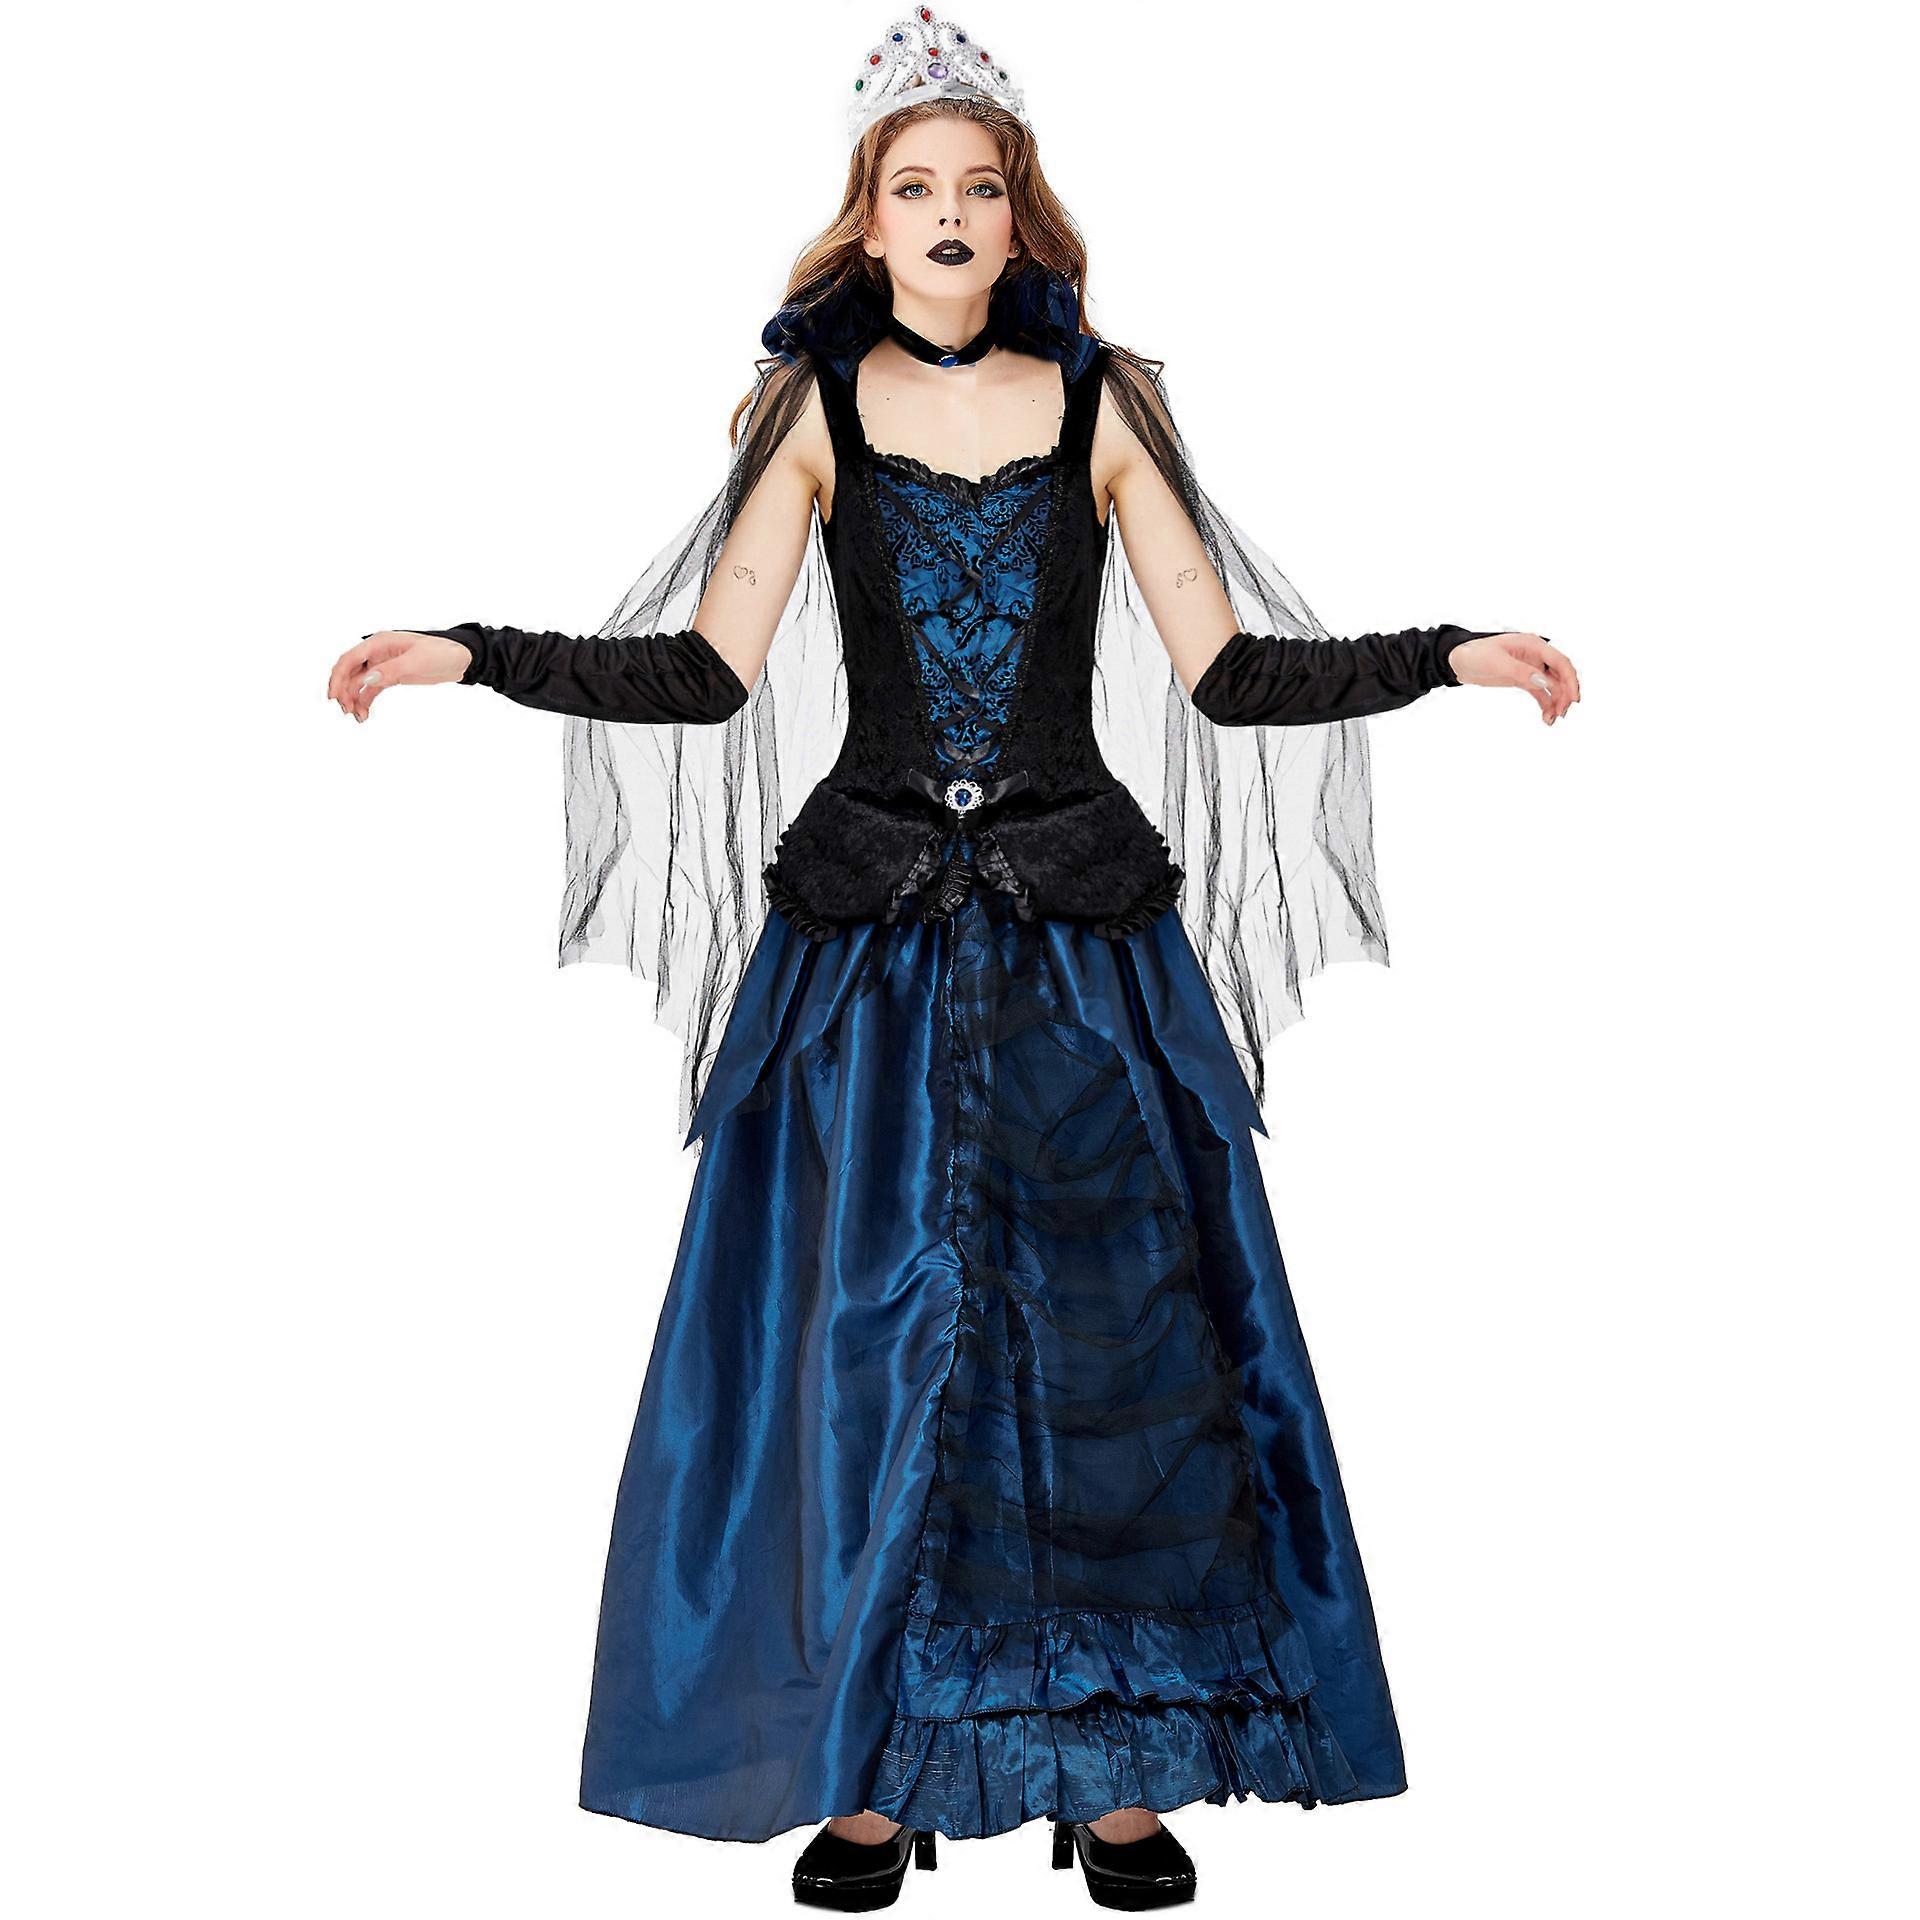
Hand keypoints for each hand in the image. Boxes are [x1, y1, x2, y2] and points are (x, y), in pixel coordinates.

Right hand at [326, 630, 472, 721]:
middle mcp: (376, 652)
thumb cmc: (440, 652)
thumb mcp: (417, 661)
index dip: (338, 677)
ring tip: (356, 716)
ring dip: (353, 699)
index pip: (350, 659)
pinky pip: (371, 689)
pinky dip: (365, 701)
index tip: (334, 696)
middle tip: (345, 710)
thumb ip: (392, 670)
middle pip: (350, 672)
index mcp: (379, 643)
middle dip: (344, 691)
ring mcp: (382, 665)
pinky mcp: (390, 677)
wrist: (459, 659)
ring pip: (358, 683)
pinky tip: (364, 715)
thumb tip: (368, 678)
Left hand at [1446, 632, 1580, 724]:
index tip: (1573, 699)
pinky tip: (1546, 718)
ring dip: (1556, 702)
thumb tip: (1543, 682)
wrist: (1459, 661)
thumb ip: (1521, 672)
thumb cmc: (1476, 654)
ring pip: (1552, 686)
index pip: (1560, 662)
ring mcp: (1531, 668)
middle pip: (1560, 675)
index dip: (1570, 680)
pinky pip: (1541, 693)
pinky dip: (1546, 705)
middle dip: (1565, 694)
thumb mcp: (1497, 663)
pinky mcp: (1524, 679)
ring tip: (1553, 718)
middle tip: (1563, 712)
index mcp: (1533, 645)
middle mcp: (1536, 655)